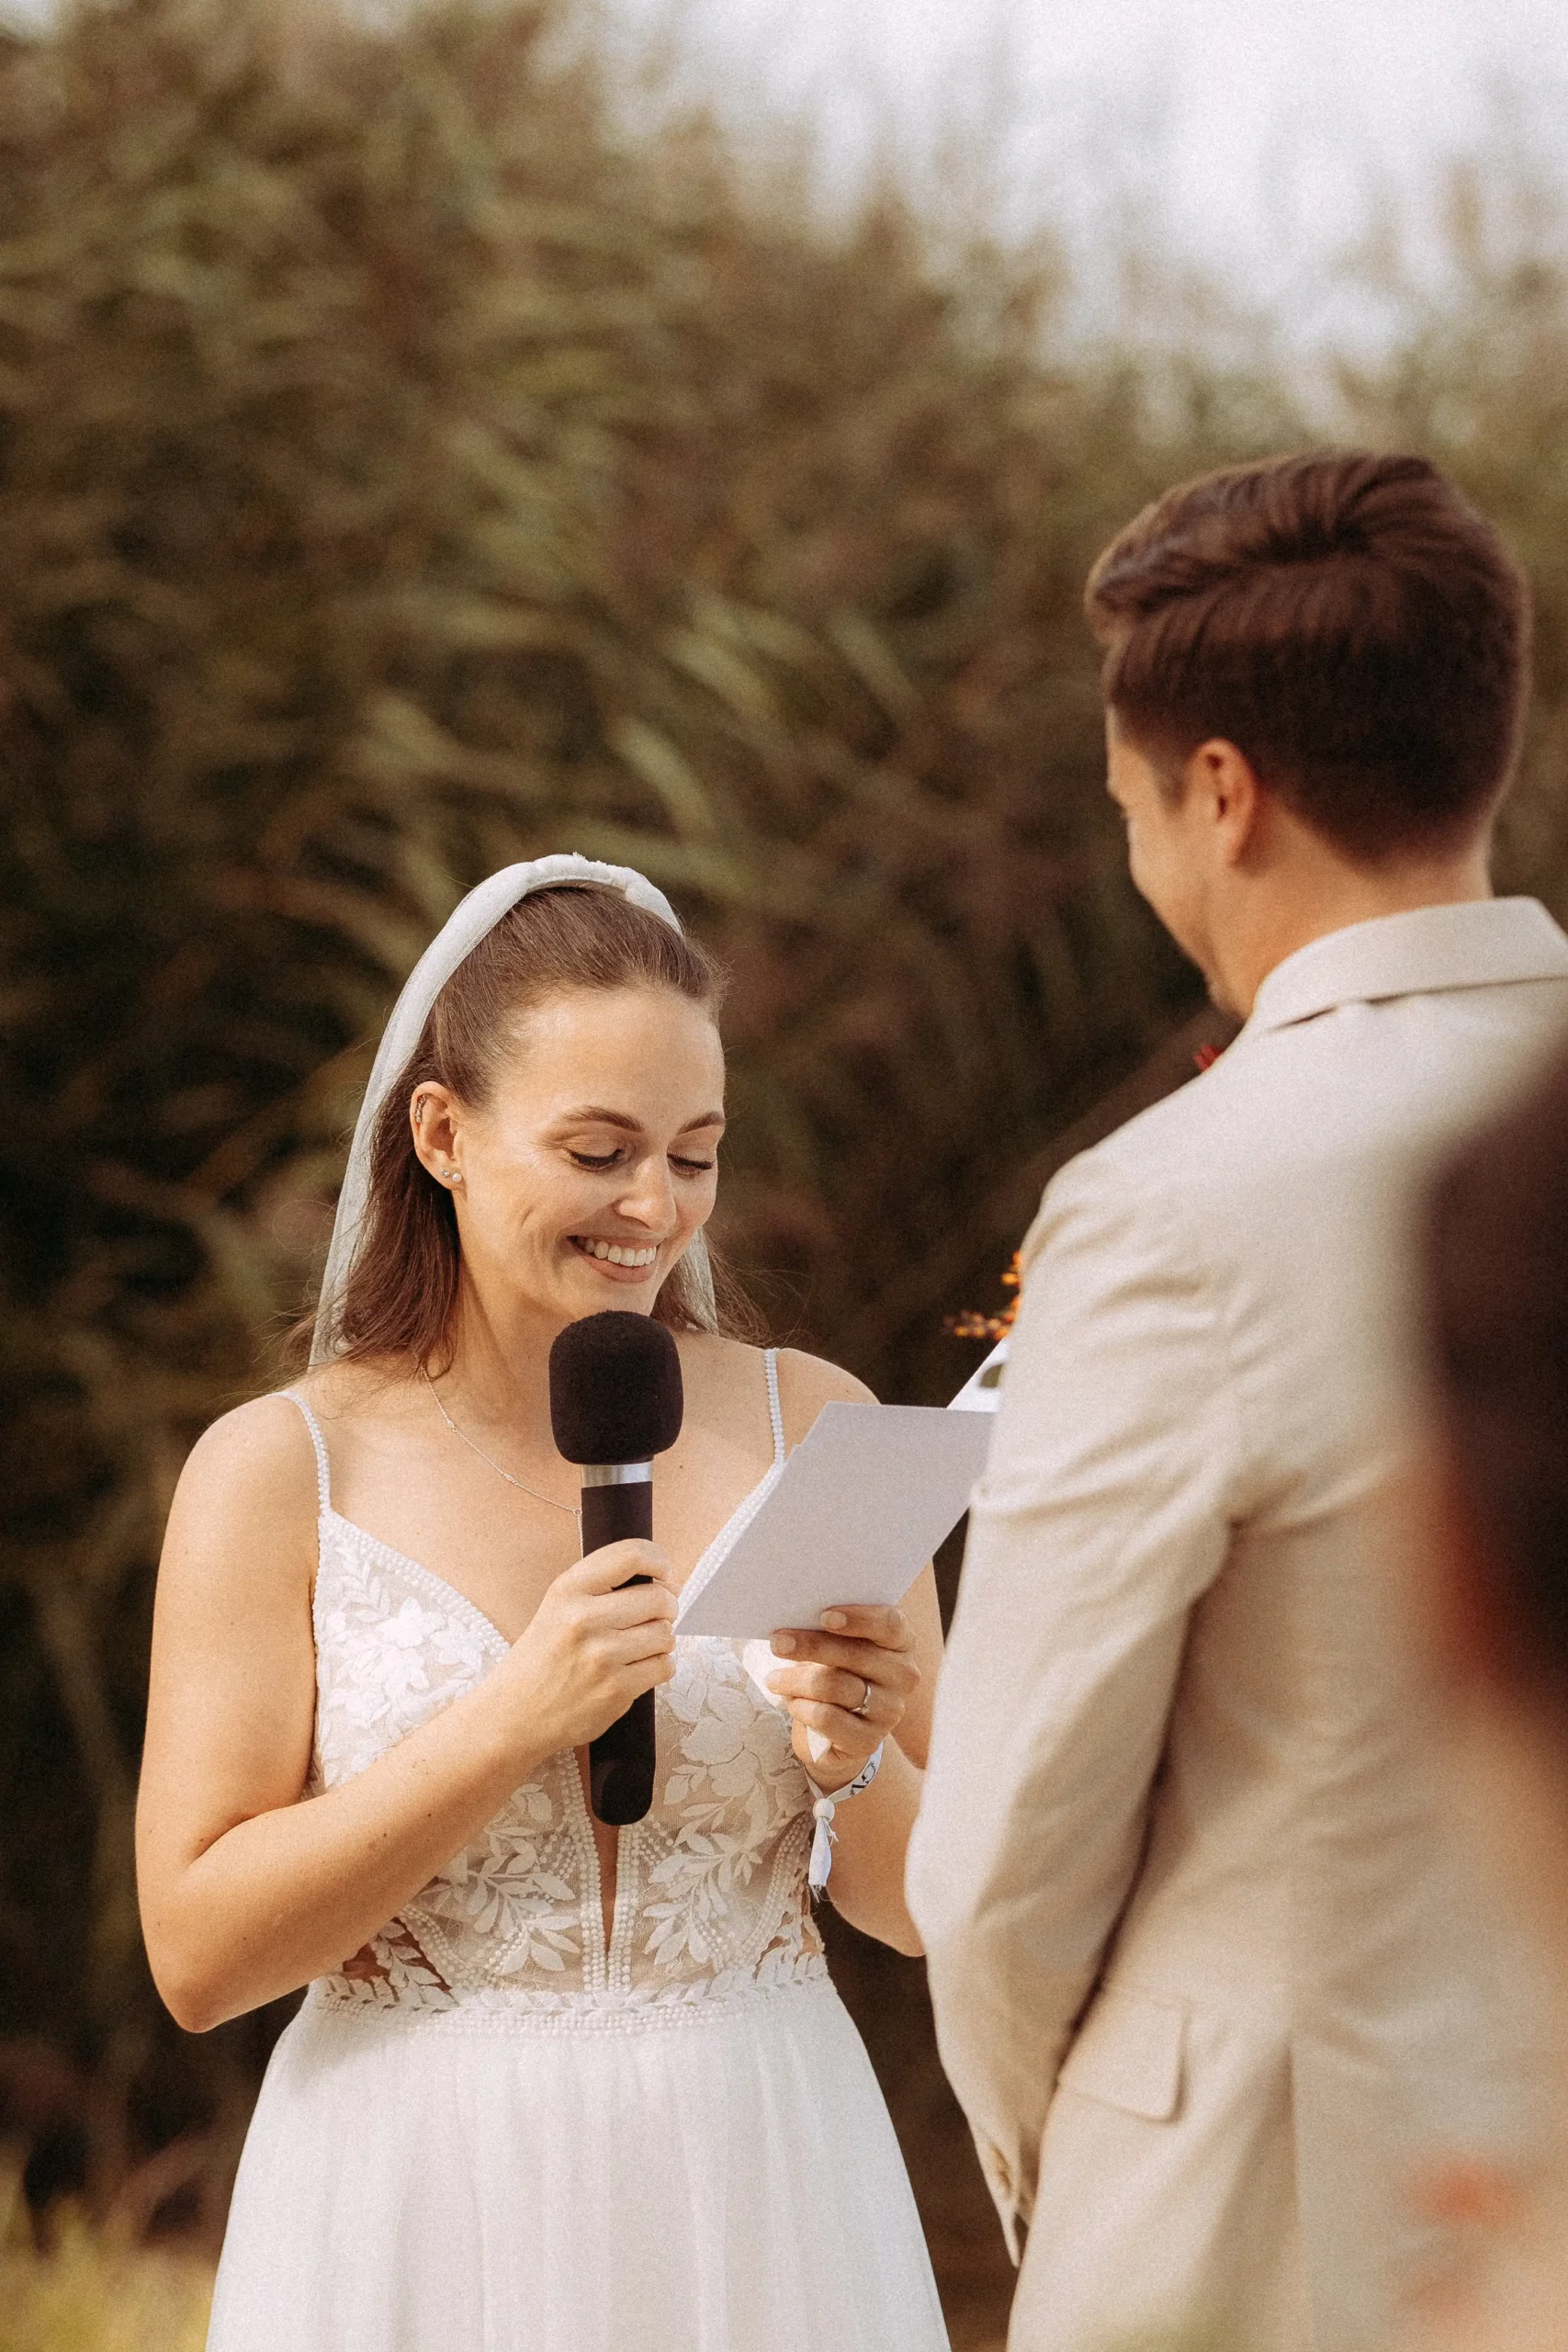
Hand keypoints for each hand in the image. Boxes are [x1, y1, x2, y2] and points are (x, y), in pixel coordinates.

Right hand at [499, 1541, 677, 1756]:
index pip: (631, 1556)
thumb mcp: (557, 1607)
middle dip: (667, 1606)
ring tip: (641, 1646)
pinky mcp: (615, 1690)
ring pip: (666, 1634)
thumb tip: (664, 1581)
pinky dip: (658, 1667)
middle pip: (659, 1598)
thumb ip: (602, 1588)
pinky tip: (637, 1668)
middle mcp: (583, 1619)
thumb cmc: (542, 1659)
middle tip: (656, 1616)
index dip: (659, 1560)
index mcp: (568, 1590)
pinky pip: (664, 1666)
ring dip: (662, 1639)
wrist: (514, 1715)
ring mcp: (601, 1657)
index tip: (664, 1573)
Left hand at [767, 1604, 918, 1791]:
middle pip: (856, 1654)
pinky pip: (827, 1717)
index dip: (859, 1618)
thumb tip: (794, 1617)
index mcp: (900, 1642)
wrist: (837, 1732)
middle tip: (777, 1643)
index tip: (824, 1616)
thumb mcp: (838, 1647)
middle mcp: (903, 1675)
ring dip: (796, 1680)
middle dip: (810, 1646)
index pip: (890, 1624)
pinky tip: (792, 1703)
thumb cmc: (836, 1674)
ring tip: (774, 1679)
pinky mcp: (869, 1740)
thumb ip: (829, 1631)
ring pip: (835, 1686)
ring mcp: (889, 1710)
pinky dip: (802, 1707)